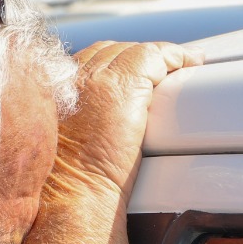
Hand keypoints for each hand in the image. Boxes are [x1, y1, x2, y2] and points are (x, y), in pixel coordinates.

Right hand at [51, 41, 201, 200]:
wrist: (72, 193)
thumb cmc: (68, 183)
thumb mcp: (66, 142)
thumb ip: (79, 118)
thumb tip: (102, 118)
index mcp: (53, 88)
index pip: (90, 58)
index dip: (116, 61)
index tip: (138, 71)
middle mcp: (72, 76)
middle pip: (112, 50)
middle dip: (138, 57)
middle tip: (164, 69)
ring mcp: (97, 78)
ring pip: (134, 51)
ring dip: (160, 56)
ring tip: (183, 62)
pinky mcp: (122, 85)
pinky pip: (155, 57)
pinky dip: (175, 57)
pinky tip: (188, 64)